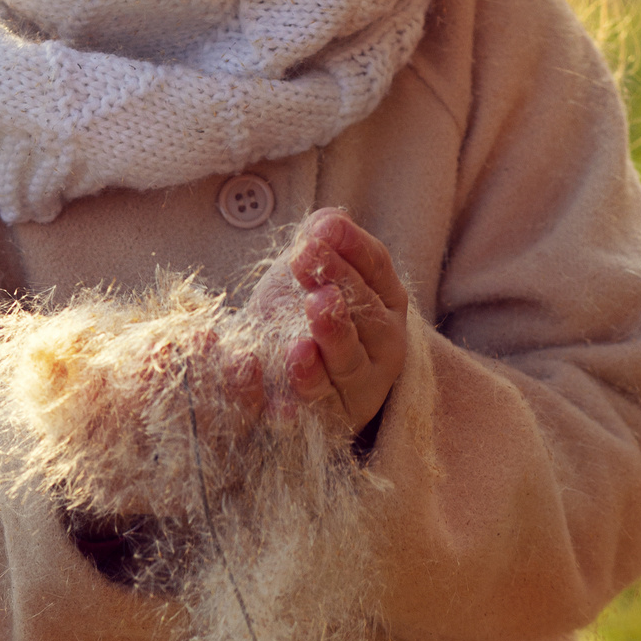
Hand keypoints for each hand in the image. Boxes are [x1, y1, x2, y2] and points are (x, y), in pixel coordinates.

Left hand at [278, 211, 407, 438]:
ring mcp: (353, 387)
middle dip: (342, 299)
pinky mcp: (319, 420)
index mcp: (386, 304)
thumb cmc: (302, 313)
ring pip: (344, 370)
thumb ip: (321, 245)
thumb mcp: (311, 274)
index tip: (320, 231)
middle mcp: (381, 348)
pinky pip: (302, 412)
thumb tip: (329, 220)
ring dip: (324, 352)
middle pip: (366, 323)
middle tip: (313, 281)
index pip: (377, 271)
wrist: (287, 380)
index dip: (353, 250)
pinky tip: (254, 375)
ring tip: (299, 343)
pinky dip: (279, 401)